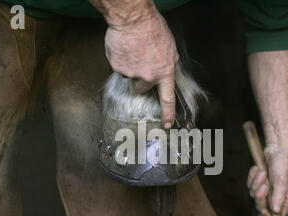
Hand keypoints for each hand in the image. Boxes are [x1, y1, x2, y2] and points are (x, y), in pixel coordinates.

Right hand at [104, 6, 178, 128]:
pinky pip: (118, 67)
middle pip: (141, 88)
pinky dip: (120, 59)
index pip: (167, 98)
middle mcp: (148, 76)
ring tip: (133, 50)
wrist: (132, 18)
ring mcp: (131, 73)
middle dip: (140, 79)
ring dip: (130, 66)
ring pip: (129, 76)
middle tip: (141, 63)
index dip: (168, 113)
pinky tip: (124, 48)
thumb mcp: (170, 47)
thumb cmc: (153, 28)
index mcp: (165, 72)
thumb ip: (168, 63)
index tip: (166, 124)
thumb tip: (166, 70)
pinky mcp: (117, 67)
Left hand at [247, 145, 287, 215]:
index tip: (263, 209)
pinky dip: (252, 177)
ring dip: (256, 183)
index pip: (277, 215)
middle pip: (262, 206)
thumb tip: (276, 212)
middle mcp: (276, 196)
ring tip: (262, 172)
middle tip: (264, 186)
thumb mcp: (283, 180)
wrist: (278, 147)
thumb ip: (278, 196)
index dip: (269, 215)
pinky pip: (250, 185)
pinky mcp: (259, 182)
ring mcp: (267, 189)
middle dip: (260, 196)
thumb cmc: (284, 163)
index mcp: (286, 198)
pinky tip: (257, 168)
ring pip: (254, 195)